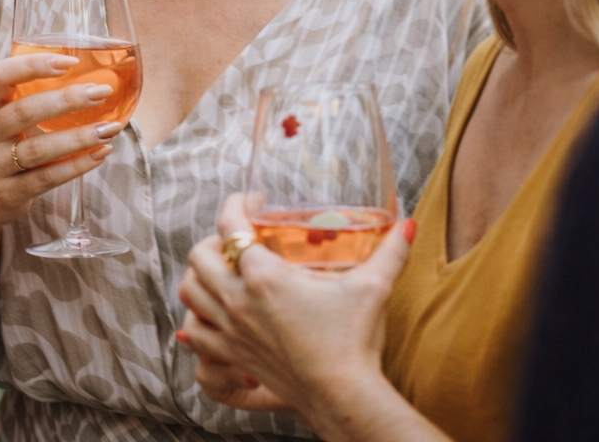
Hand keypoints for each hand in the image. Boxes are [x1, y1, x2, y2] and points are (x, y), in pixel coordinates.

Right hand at [0, 51, 123, 231]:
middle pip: (24, 111)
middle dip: (66, 99)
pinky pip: (48, 177)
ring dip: (79, 137)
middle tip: (101, 92)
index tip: (70, 62)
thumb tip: (88, 78)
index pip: (1, 75)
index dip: (34, 65)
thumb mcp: (0, 119)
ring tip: (110, 128)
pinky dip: (78, 165)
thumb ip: (29, 99)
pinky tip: (101, 153)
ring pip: (39, 149)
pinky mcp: (10, 193)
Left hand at [175, 193, 413, 434]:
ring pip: (189, 291)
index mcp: (263, 276)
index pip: (230, 225)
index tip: (249, 202)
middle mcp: (237, 299)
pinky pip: (195, 334)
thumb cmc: (353, 342)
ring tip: (219, 271)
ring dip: (198, 275)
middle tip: (237, 239)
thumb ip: (390, 252)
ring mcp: (230, 330)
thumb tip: (408, 225)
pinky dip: (195, 320)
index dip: (235, 204)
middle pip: (199, 254)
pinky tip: (208, 315)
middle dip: (214, 238)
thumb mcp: (372, 288)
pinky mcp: (232, 355)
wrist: (342, 397)